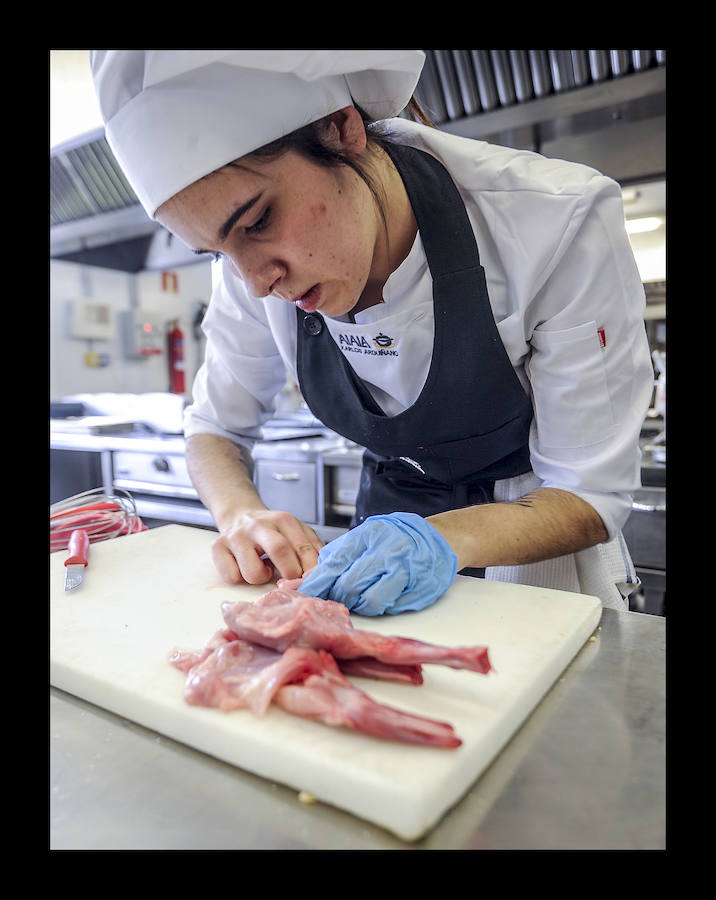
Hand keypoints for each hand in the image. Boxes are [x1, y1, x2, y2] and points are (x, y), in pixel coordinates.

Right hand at [211, 509, 322, 584]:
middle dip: (290, 574)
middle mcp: (258, 525)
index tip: (313, 580)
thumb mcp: (295, 532)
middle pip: (279, 551)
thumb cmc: (272, 530)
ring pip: (253, 573)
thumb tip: (324, 570)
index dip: (311, 569)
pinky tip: (245, 566)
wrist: (239, 514)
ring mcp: (236, 536)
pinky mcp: (218, 547)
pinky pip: (232, 577)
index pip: (304, 546)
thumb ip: (311, 548)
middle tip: (290, 581)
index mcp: (283, 520)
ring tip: (263, 568)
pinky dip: (241, 578)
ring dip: (262, 578)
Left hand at [298, 512, 458, 615]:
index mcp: (371, 535)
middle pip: (350, 586)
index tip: (300, 593)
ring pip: (369, 602)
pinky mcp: (418, 590)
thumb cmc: (396, 536)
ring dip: (359, 604)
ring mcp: (406, 572)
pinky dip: (380, 606)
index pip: (336, 563)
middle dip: (337, 596)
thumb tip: (312, 577)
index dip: (317, 583)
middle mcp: (389, 553)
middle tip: (334, 597)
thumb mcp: (366, 534)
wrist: (436, 538)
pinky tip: (381, 596)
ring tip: (360, 595)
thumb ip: (340, 553)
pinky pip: (390, 607)